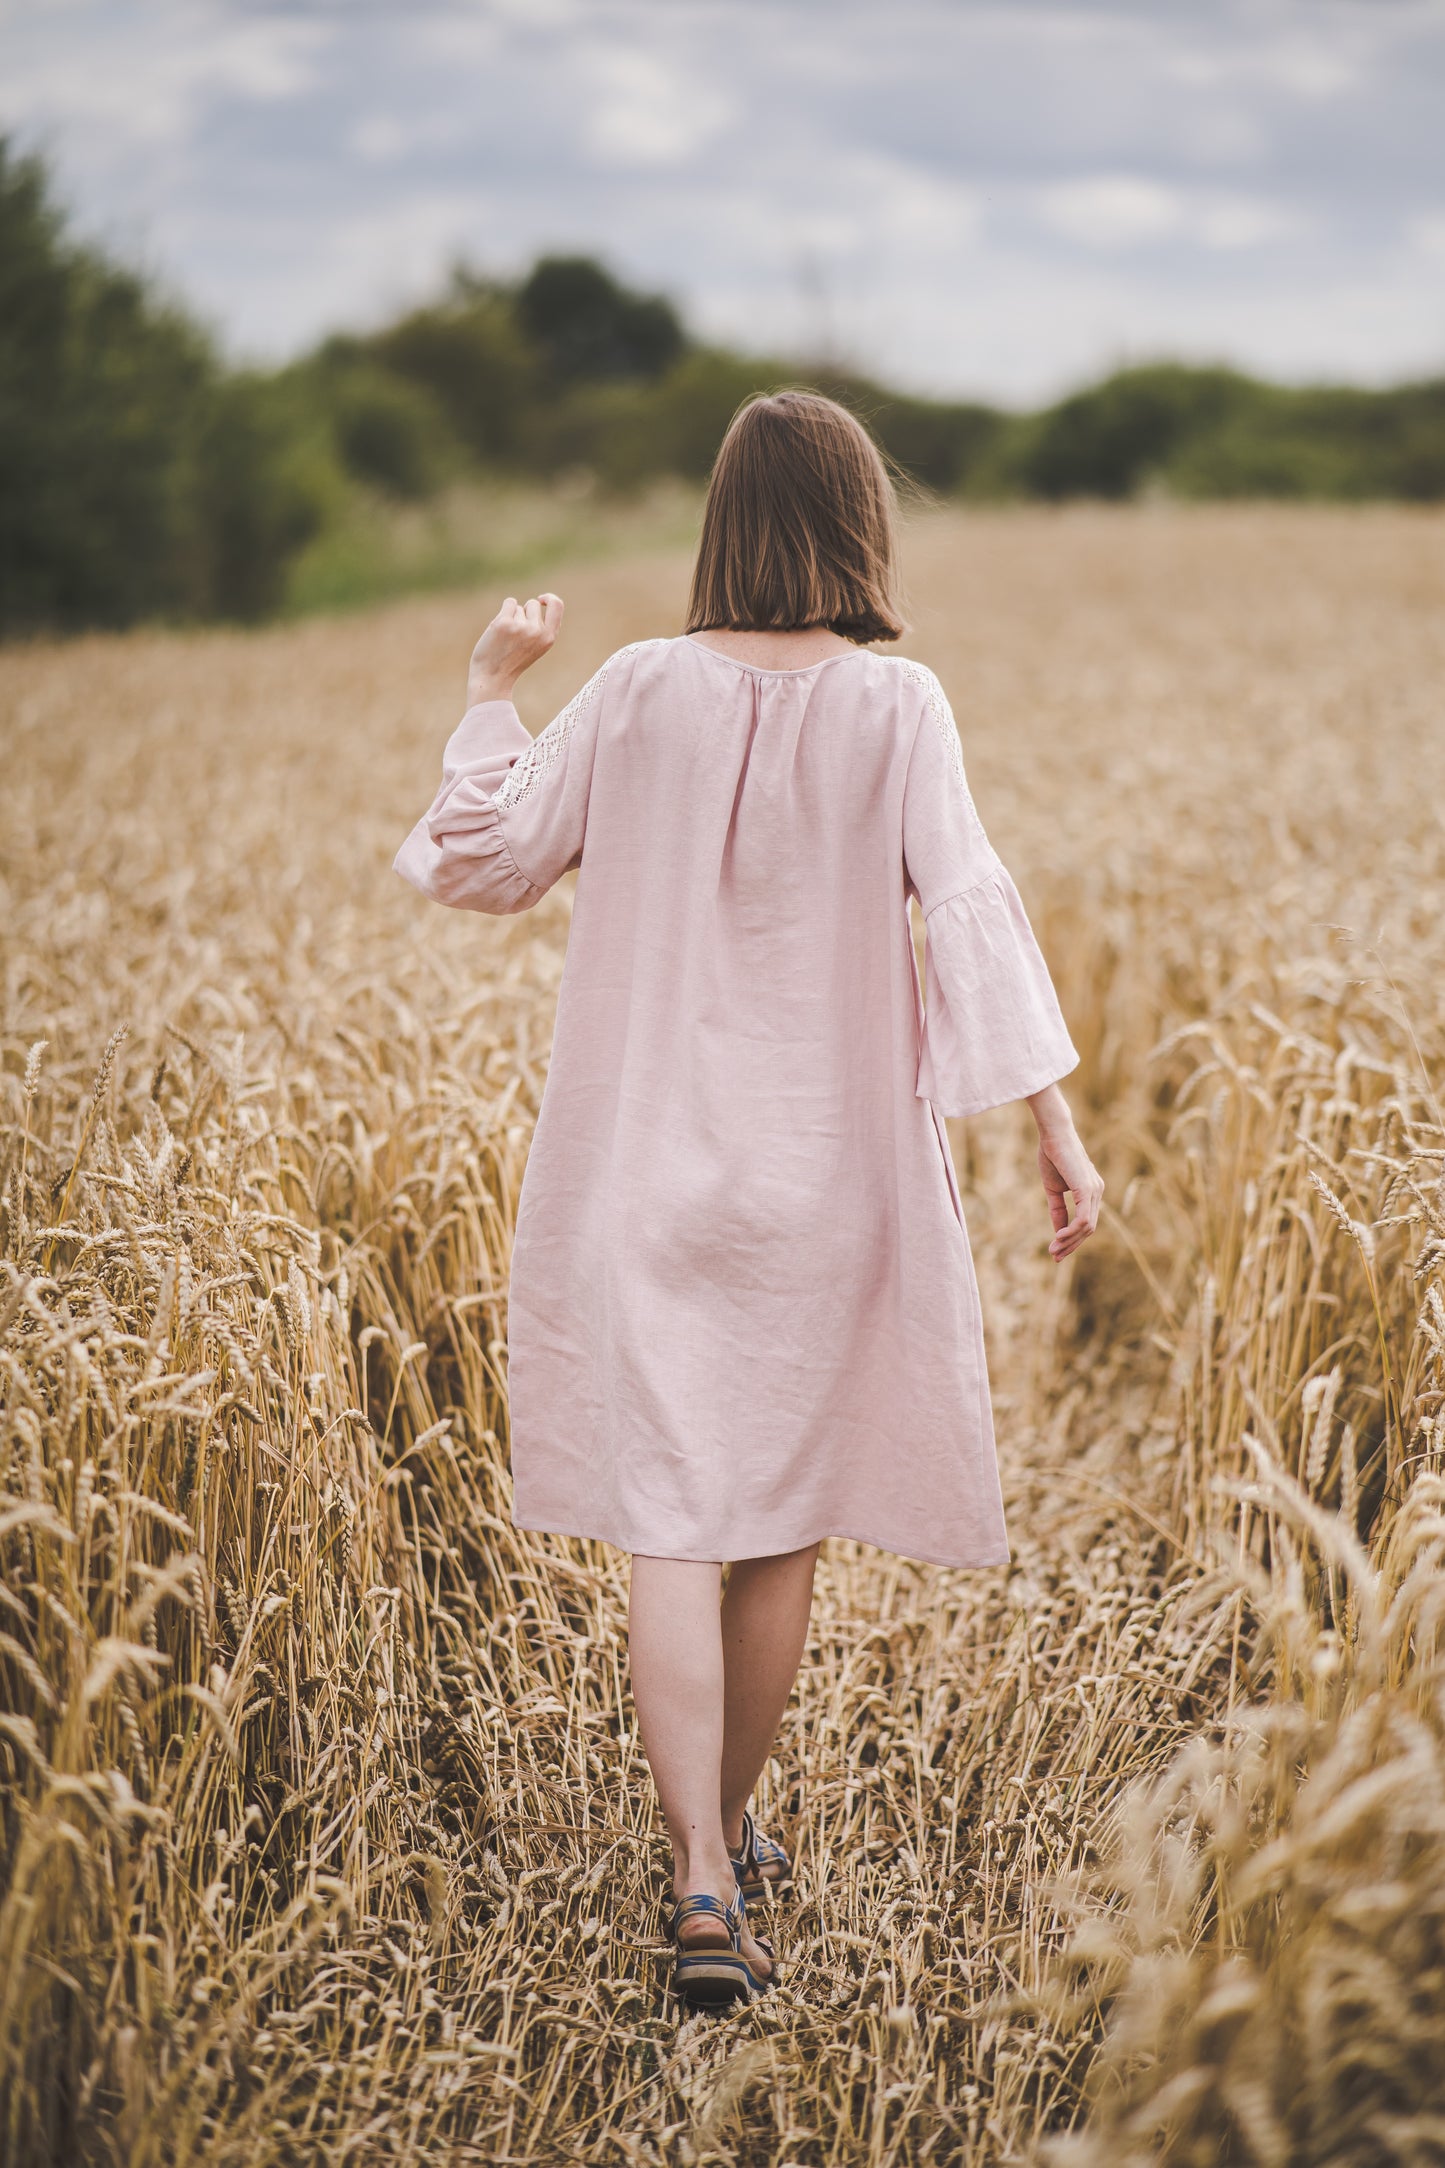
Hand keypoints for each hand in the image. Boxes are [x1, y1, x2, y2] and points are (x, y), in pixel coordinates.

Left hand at [467, 592, 563, 704]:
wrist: (492, 677)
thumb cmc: (513, 661)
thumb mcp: (535, 647)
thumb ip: (541, 628)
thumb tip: (538, 602)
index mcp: (548, 638)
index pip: (557, 605)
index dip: (549, 598)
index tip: (541, 599)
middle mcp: (537, 631)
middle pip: (533, 604)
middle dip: (524, 612)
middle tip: (515, 633)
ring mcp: (521, 626)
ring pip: (519, 606)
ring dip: (511, 616)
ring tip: (506, 637)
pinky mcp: (504, 622)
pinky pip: (509, 603)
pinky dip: (503, 612)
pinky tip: (499, 629)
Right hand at [1035, 1122, 1102, 1261]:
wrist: (1054, 1134)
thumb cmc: (1052, 1156)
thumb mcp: (1053, 1189)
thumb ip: (1057, 1210)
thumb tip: (1058, 1231)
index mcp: (1091, 1191)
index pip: (1086, 1223)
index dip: (1072, 1239)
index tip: (1056, 1251)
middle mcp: (1097, 1192)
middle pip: (1088, 1229)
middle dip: (1071, 1245)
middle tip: (1054, 1256)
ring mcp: (1094, 1190)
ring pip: (1087, 1227)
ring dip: (1070, 1241)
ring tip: (1054, 1249)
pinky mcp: (1086, 1189)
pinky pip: (1083, 1218)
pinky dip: (1071, 1231)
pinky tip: (1059, 1236)